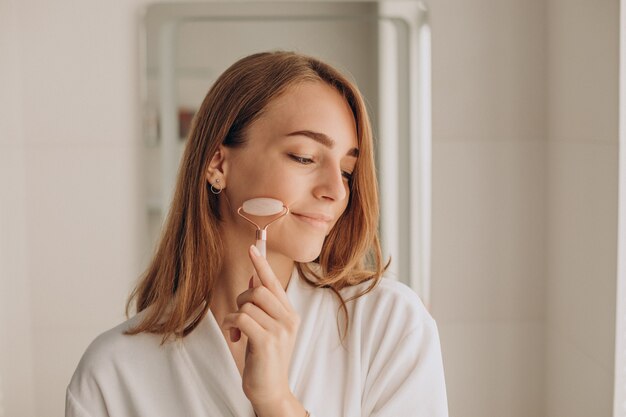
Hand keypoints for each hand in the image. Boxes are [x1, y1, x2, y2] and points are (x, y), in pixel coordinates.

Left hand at [222, 245, 303, 415]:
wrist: (271, 391)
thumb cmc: (265, 359)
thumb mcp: (266, 329)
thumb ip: (263, 306)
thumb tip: (255, 280)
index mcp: (289, 314)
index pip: (274, 283)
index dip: (261, 265)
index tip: (252, 247)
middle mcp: (289, 318)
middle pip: (258, 290)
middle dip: (241, 299)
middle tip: (238, 317)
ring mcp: (280, 330)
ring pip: (248, 304)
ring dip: (234, 315)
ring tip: (237, 331)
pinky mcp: (268, 341)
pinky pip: (242, 318)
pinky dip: (232, 325)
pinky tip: (235, 337)